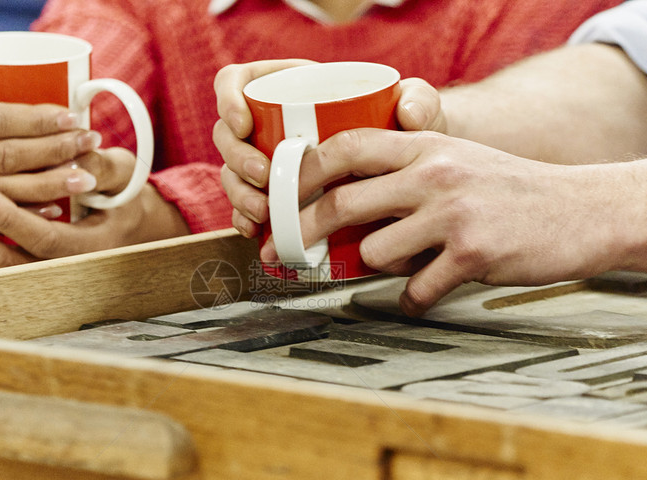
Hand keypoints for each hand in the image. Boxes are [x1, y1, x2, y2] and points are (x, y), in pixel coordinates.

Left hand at [0, 147, 188, 272]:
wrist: (129, 229)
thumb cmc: (125, 199)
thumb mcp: (124, 179)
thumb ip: (103, 167)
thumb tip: (81, 151)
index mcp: (89, 248)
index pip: (43, 240)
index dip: (9, 217)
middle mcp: (59, 270)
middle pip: (3, 265)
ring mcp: (36, 275)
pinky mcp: (17, 269)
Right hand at [212, 59, 446, 237]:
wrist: (405, 170)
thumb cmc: (401, 128)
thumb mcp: (414, 105)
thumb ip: (419, 98)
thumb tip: (407, 112)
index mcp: (284, 87)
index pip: (234, 82)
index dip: (228, 100)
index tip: (244, 123)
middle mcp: (267, 124)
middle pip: (227, 136)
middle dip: (237, 159)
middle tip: (265, 177)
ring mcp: (265, 160)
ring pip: (231, 174)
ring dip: (239, 194)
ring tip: (265, 212)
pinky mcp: (272, 196)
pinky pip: (243, 206)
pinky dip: (244, 220)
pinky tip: (255, 231)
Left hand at [276, 129, 642, 315]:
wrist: (586, 210)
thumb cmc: (512, 190)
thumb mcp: (457, 161)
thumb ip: (404, 174)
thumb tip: (340, 208)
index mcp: (425, 147)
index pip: (343, 147)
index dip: (300, 173)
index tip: (277, 199)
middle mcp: (434, 174)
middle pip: (343, 203)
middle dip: (305, 232)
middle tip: (288, 252)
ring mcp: (453, 213)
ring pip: (376, 253)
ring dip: (380, 268)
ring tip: (408, 265)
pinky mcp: (473, 254)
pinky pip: (416, 289)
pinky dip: (414, 300)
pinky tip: (427, 294)